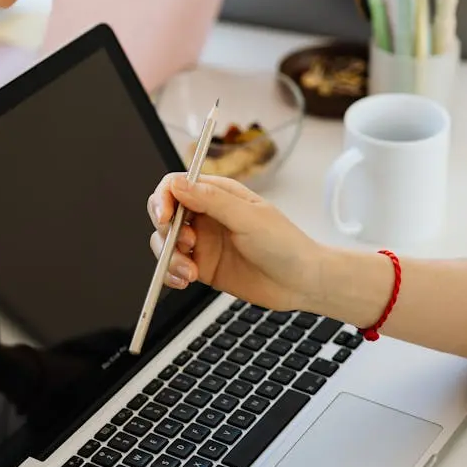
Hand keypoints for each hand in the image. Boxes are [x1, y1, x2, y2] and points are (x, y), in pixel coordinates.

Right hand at [147, 174, 319, 310]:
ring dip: (170, 257)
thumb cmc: (285, 244)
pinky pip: (174, 267)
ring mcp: (203, 242)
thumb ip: (211, 201)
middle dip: (166, 230)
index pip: (176, 186)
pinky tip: (186, 280)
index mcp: (218, 195)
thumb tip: (178, 184)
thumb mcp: (249, 218)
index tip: (165, 217)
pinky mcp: (202, 267)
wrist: (302, 282)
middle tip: (186, 244)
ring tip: (190, 272)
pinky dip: (172, 274)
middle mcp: (207, 216)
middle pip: (165, 213)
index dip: (164, 198)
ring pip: (165, 243)